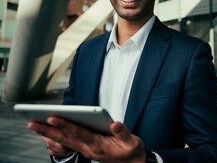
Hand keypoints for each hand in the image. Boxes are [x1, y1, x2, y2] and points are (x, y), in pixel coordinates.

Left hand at [28, 117, 145, 162]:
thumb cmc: (131, 151)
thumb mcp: (132, 142)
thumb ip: (123, 133)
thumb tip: (114, 123)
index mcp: (98, 145)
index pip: (78, 133)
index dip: (65, 125)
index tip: (52, 117)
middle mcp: (88, 148)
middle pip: (65, 138)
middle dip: (47, 130)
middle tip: (31, 122)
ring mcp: (86, 150)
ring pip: (64, 141)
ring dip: (48, 133)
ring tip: (34, 125)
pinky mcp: (86, 148)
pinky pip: (68, 142)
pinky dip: (56, 136)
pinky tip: (48, 131)